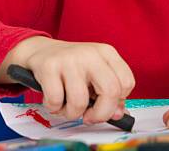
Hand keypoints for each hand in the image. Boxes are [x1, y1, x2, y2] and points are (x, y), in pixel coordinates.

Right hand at [0, 36, 134, 122]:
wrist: (42, 50)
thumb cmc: (72, 67)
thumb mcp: (95, 73)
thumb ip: (109, 93)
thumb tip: (117, 114)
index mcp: (107, 53)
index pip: (126, 82)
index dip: (117, 102)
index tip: (107, 108)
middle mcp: (91, 54)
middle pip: (110, 91)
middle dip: (100, 114)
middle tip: (89, 117)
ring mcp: (70, 59)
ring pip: (80, 102)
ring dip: (72, 113)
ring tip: (67, 106)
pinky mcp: (49, 66)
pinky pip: (55, 101)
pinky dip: (54, 108)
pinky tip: (53, 98)